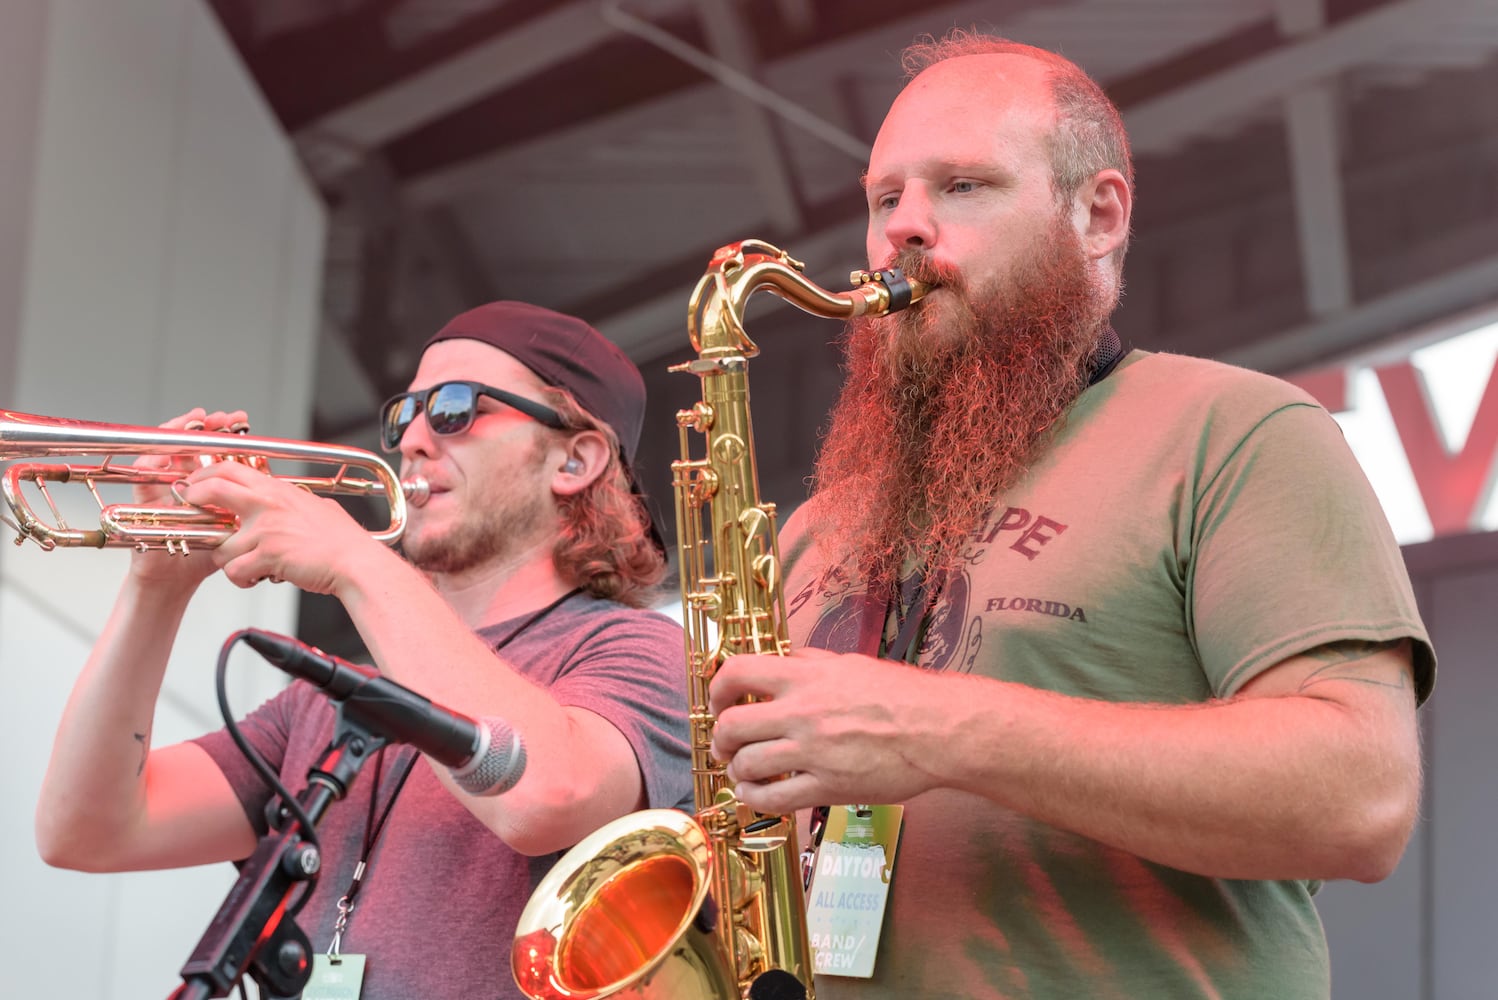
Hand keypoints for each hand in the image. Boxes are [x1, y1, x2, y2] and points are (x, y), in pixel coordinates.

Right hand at [124, 408, 247, 587]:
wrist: (178, 579)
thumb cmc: (206, 554)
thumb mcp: (235, 526)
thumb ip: (250, 507)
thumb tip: (276, 487)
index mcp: (207, 484)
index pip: (214, 448)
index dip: (226, 433)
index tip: (242, 421)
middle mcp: (183, 479)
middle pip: (191, 441)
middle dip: (206, 426)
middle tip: (221, 417)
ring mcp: (162, 486)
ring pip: (166, 449)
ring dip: (180, 432)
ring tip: (196, 421)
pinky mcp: (143, 499)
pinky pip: (144, 474)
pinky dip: (154, 459)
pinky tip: (167, 449)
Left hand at [179, 459, 380, 594]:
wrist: (354, 561)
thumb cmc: (341, 538)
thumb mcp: (316, 506)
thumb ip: (293, 501)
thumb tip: (286, 501)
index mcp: (278, 489)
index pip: (230, 468)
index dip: (205, 474)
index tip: (196, 484)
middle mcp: (267, 505)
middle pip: (212, 490)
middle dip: (194, 499)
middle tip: (193, 510)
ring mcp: (265, 530)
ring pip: (220, 545)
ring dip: (228, 560)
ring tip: (245, 565)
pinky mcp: (267, 556)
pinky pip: (234, 571)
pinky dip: (242, 580)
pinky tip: (256, 579)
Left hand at [708, 648, 946, 813]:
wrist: (939, 729)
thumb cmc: (902, 695)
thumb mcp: (849, 663)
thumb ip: (809, 663)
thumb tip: (780, 661)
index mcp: (806, 676)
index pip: (737, 672)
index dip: (717, 689)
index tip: (719, 701)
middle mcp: (802, 712)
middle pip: (732, 725)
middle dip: (720, 737)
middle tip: (725, 743)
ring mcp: (813, 752)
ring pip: (747, 764)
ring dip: (735, 769)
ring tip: (741, 770)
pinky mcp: (828, 786)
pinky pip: (773, 799)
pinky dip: (753, 798)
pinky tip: (753, 794)